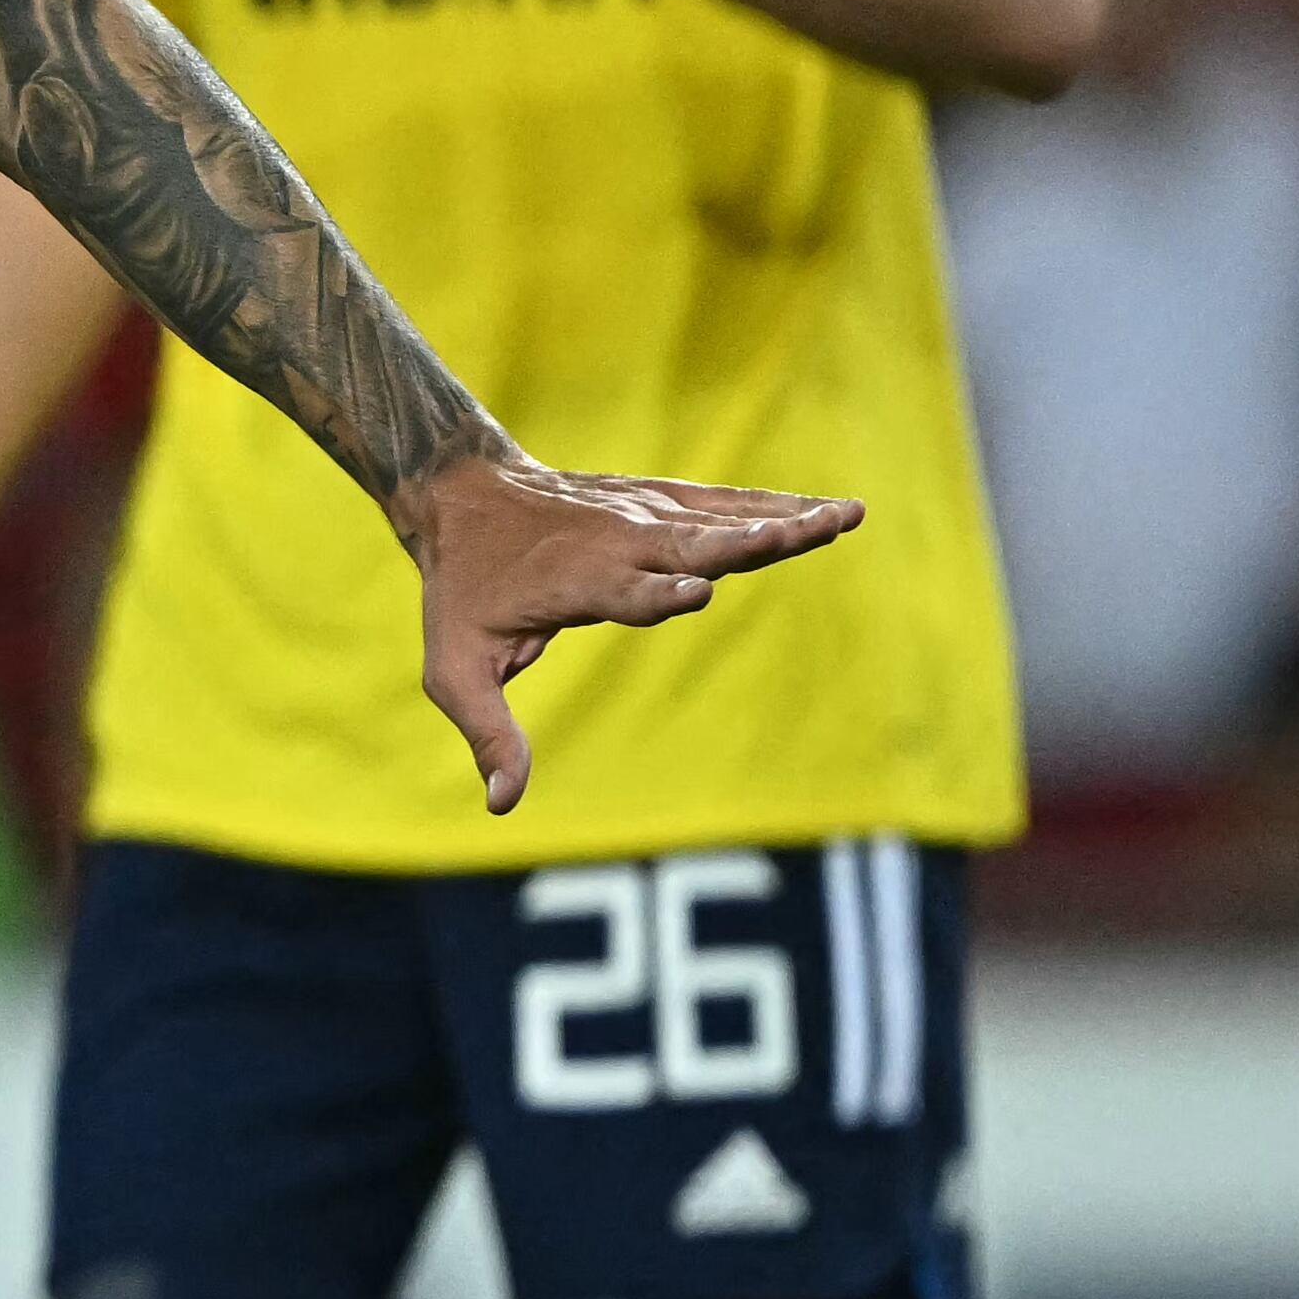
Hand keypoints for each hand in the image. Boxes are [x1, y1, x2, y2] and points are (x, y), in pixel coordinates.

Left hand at [391, 449, 858, 813]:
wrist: (463, 493)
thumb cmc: (462, 591)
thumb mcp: (455, 668)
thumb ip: (487, 732)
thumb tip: (501, 804)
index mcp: (573, 584)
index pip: (623, 593)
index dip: (657, 595)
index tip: (697, 591)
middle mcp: (616, 544)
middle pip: (689, 547)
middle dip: (746, 544)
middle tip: (802, 536)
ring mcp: (641, 517)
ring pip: (720, 520)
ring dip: (783, 519)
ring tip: (844, 515)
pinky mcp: (659, 501)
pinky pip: (726, 506)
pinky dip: (778, 506)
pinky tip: (832, 511)